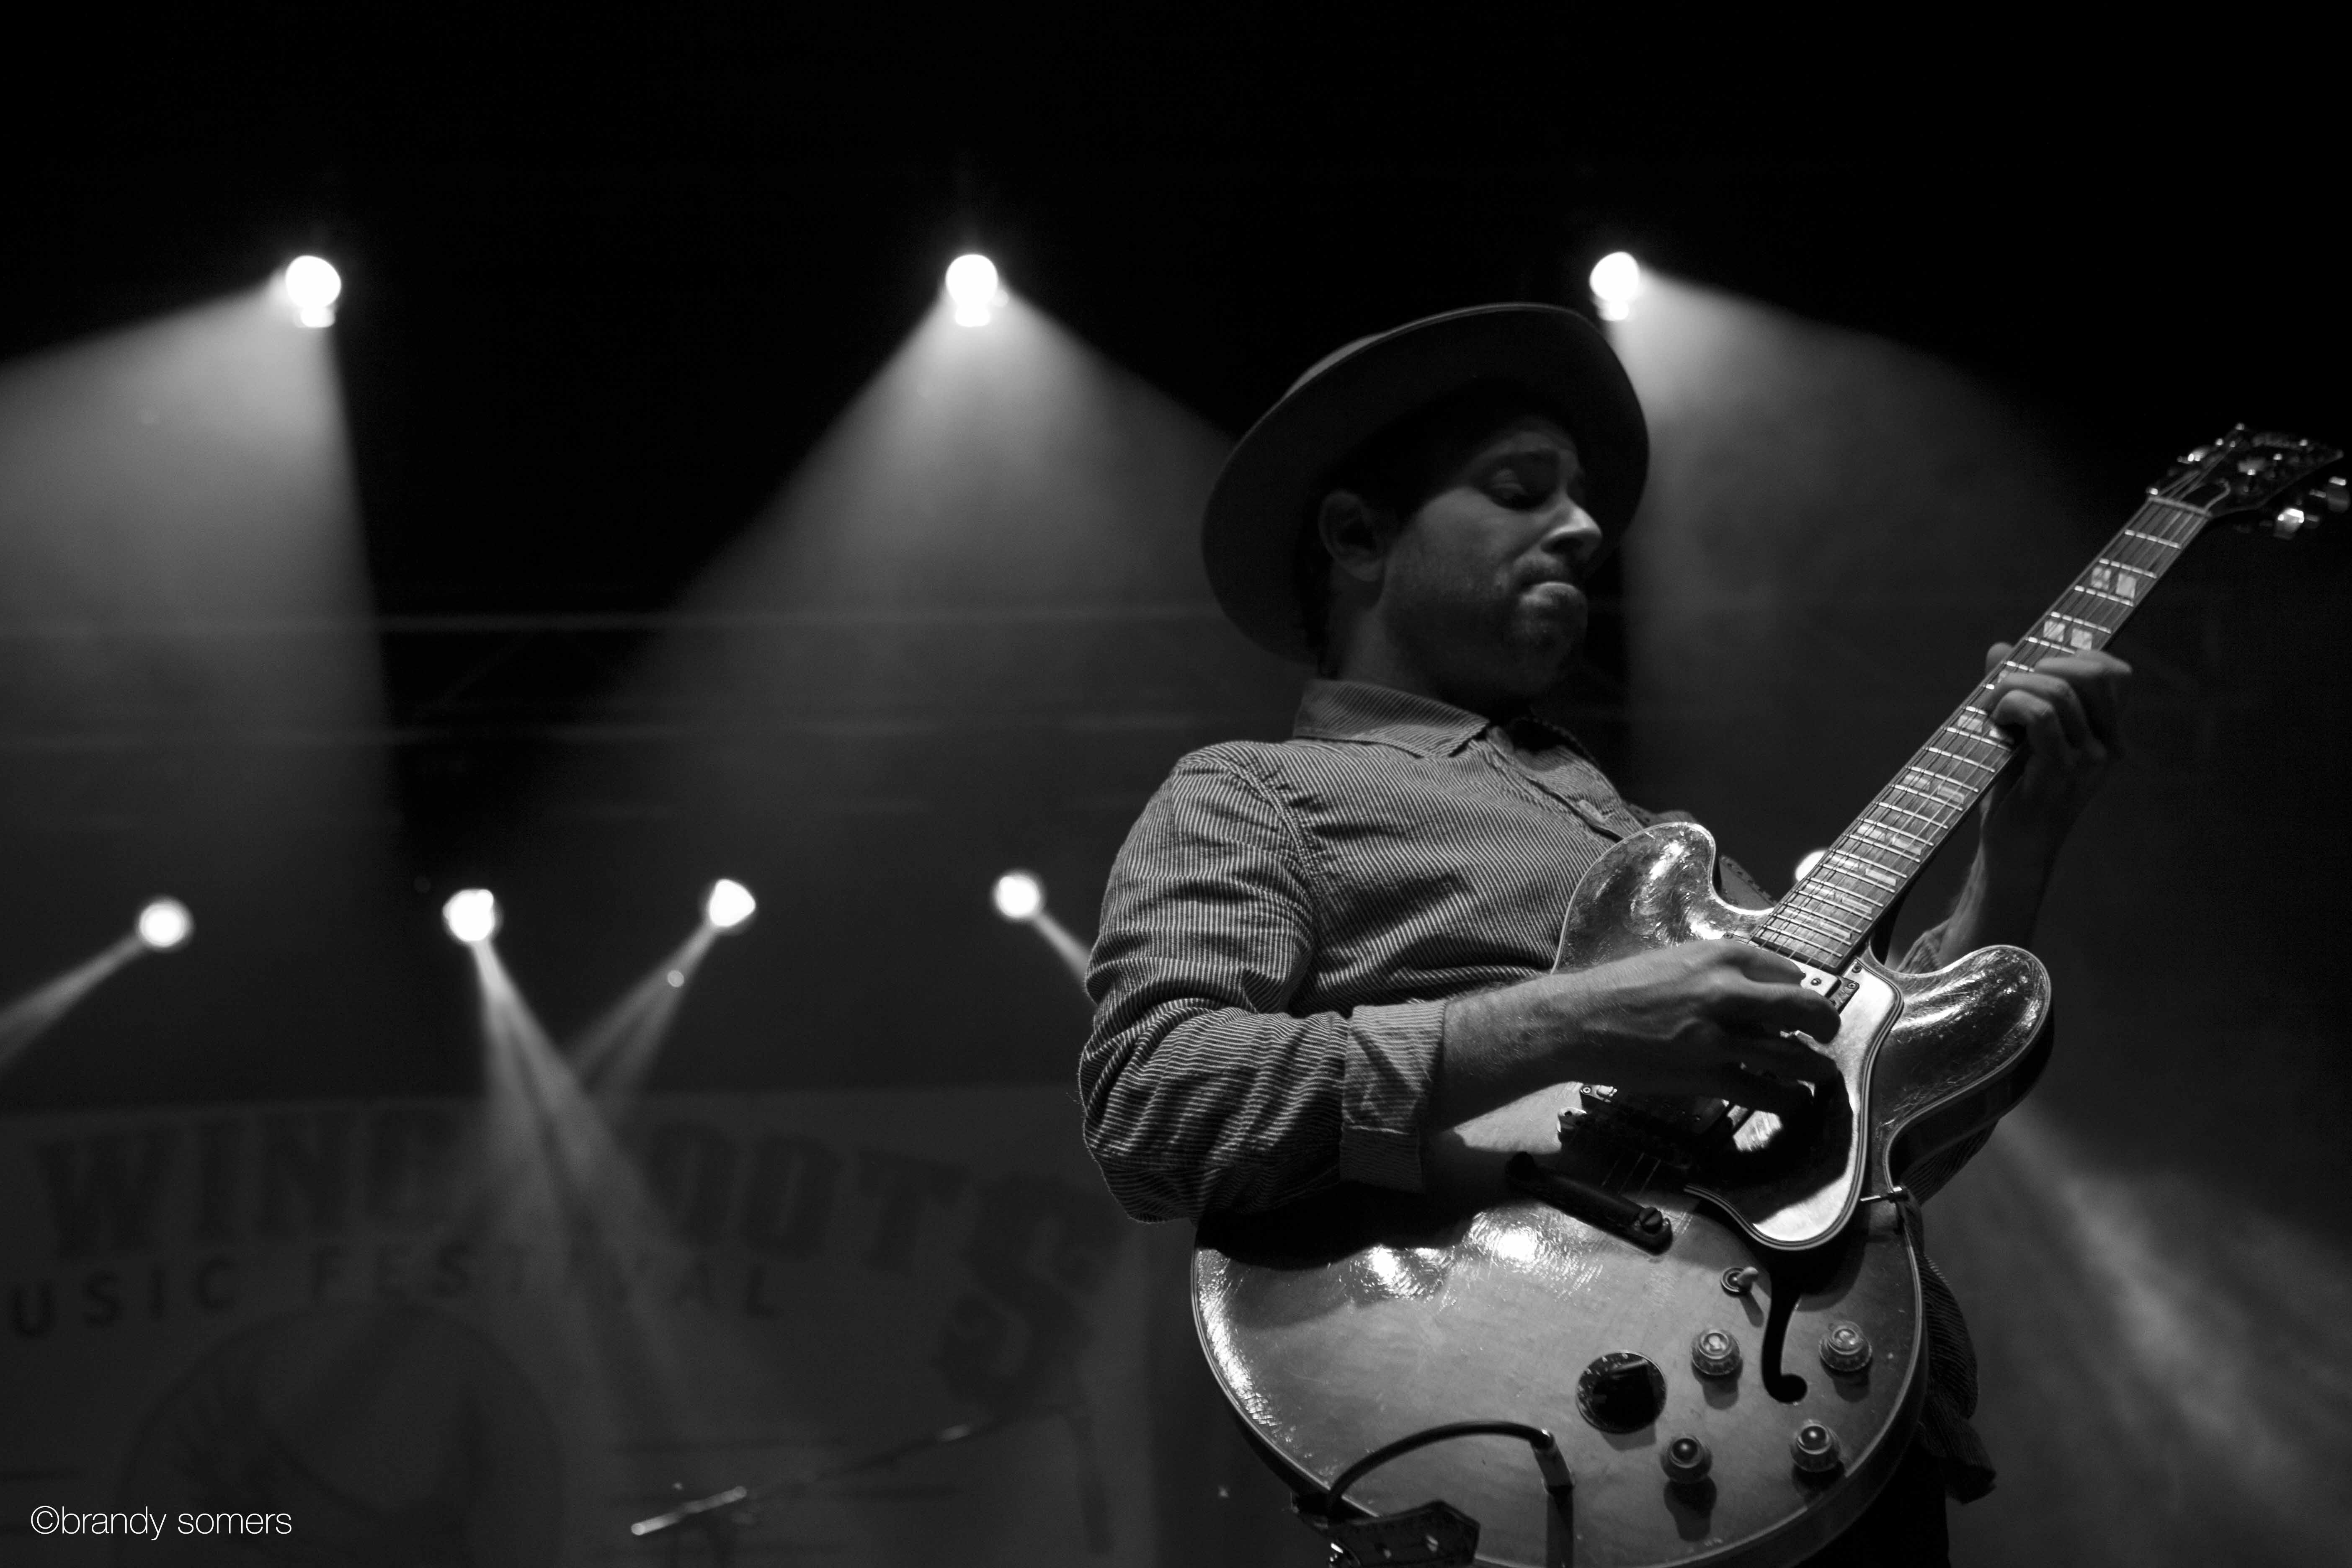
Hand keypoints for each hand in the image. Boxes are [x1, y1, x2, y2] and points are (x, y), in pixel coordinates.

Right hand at [1438, 940, 1842, 1124]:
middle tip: (1828, 1033)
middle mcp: (1728, 991)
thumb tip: (1756, 989)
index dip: (1799, 987)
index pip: (1787, 969)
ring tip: (1821, 1073)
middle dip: (1825, 1023)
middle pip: (1804, 1007)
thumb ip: (1717, 970)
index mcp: (1721, 955)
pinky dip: (1787, 1100)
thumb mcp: (1674, 960)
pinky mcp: (1708, 1074)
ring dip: (1815, 1067)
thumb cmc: (1619, 989)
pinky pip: (1765, 1091)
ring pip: (1792, 1055)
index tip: (1799, 1000)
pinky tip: (1793, 1102)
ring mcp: (1720, 1036)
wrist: (1579, 1021)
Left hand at [1980, 642, 2130, 867]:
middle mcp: (2107, 745)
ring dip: (2014, 687)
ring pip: (2061, 691)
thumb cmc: (2012, 793)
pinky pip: (2042, 716)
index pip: (2113, 673)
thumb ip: (2014, 691)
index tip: (2031, 671)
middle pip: (2095, 673)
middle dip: (2043, 665)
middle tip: (2006, 690)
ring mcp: (2089, 760)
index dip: (2071, 656)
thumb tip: (2001, 648)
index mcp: (2105, 733)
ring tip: (1992, 709)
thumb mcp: (2014, 735)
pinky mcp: (2062, 773)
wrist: (2012, 850)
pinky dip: (2011, 706)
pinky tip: (1994, 721)